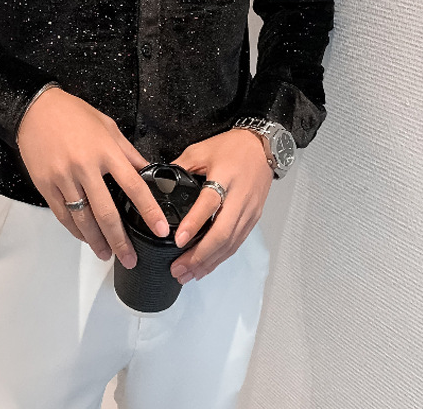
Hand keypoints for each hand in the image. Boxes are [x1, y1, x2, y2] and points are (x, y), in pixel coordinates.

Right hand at [16, 87, 169, 267]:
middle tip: (130, 258)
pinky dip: (75, 230)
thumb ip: (127, 152)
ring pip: (83, 220)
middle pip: (107, 213)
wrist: (35, 109)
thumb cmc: (73, 114)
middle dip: (120, 240)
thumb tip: (146, 172)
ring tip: (107, 254)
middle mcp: (85, 167)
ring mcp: (63, 178)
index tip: (159, 229)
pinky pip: (63, 215)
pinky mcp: (46, 185)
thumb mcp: (108, 127)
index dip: (149, 211)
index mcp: (105, 151)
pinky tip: (86, 238)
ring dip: (97, 242)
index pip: (134, 187)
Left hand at [168, 128, 273, 283]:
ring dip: (209, 262)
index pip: (209, 203)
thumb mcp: (200, 150)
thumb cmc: (233, 147)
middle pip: (222, 233)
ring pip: (230, 244)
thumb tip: (160, 183)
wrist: (263, 146)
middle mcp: (239, 198)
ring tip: (188, 275)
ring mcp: (249, 211)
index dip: (194, 223)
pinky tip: (207, 266)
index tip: (178, 240)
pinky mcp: (253, 218)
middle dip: (199, 256)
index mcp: (225, 177)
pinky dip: (221, 258)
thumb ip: (181, 167)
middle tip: (179, 269)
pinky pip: (237, 243)